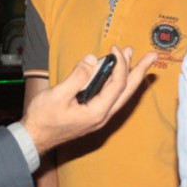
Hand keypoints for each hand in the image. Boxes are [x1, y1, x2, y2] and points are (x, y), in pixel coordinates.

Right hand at [21, 46, 156, 154]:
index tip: (115, 49)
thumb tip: (92, 60)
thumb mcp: (57, 95)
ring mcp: (99, 116)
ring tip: (136, 59)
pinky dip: (118, 83)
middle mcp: (103, 115)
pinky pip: (112, 97)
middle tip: (152, 56)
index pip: (117, 84)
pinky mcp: (94, 114)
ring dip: (130, 76)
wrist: (34, 137)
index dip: (120, 64)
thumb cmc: (43, 119)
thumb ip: (77, 77)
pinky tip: (117, 75)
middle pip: (128, 91)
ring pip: (122, 94)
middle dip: (139, 71)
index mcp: (97, 112)